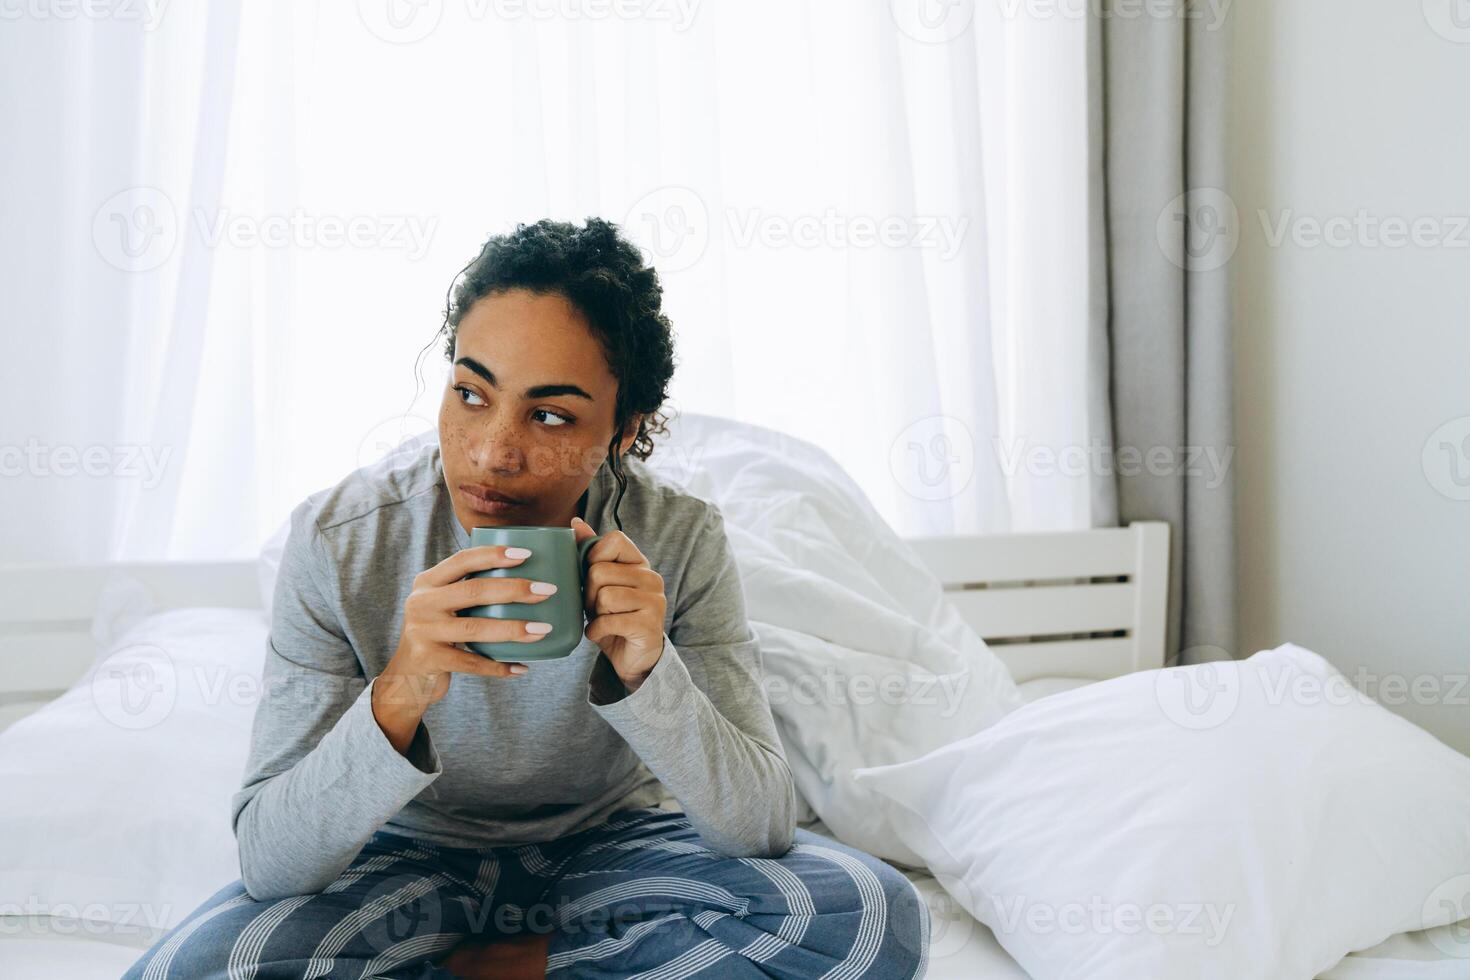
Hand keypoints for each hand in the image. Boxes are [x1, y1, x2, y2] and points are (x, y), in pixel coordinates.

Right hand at [373, 544, 557, 754]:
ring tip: (543, 629)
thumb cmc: (440, 633)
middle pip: (474, 591)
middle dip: (514, 589)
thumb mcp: (443, 604)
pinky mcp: (428, 659)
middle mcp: (421, 602)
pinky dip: (498, 666)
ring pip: (475, 628)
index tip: (526, 554)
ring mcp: (423, 631)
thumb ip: (470, 590)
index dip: (493, 555)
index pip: (462, 560)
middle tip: (547, 590)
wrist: (406, 676)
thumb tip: (528, 578)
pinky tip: (521, 667)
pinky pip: (470, 663)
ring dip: (513, 629)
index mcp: (428, 581)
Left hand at [571, 516, 666, 694]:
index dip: (594, 557)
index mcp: (640, 563)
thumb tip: (575, 522)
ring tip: (601, 619)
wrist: (633, 658)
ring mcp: (654, 602)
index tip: (592, 576)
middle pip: (600, 571)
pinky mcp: (649, 625)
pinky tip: (600, 634)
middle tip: (595, 607)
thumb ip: (591, 553)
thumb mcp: (599, 584)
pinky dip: (595, 631)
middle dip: (588, 593)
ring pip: (604, 596)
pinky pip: (609, 621)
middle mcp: (652, 578)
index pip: (614, 540)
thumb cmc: (613, 617)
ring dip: (593, 613)